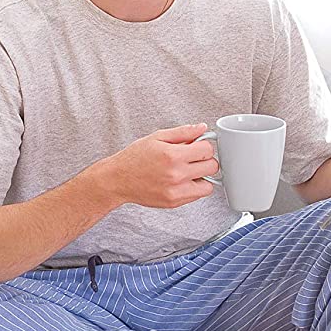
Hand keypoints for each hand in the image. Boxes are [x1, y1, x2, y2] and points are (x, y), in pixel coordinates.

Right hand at [101, 123, 218, 208]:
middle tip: (194, 158)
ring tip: (188, 171)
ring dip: (202, 177)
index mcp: (173, 155)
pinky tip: (180, 180)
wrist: (118, 180)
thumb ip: (183, 132)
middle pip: (212, 167)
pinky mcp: (174, 202)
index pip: (207, 149)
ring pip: (208, 185)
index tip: (198, 146)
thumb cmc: (134, 158)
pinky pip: (196, 196)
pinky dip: (193, 188)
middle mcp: (176, 175)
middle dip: (205, 160)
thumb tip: (202, 128)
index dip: (204, 145)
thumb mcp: (157, 137)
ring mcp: (176, 191)